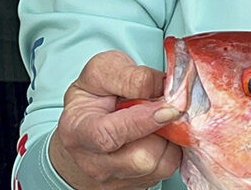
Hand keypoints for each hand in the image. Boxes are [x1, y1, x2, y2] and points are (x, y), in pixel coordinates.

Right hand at [48, 50, 181, 188]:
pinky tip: (162, 133)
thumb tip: (162, 87)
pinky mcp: (134, 186)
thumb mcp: (103, 71)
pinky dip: (172, 149)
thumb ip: (129, 76)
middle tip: (167, 108)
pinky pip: (166, 169)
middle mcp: (93, 162)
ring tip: (160, 120)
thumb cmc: (95, 96)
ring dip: (170, 139)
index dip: (141, 122)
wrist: (89, 125)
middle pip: (140, 158)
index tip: (169, 108)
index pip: (108, 135)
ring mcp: (113, 179)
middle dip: (162, 131)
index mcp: (78, 130)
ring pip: (159, 166)